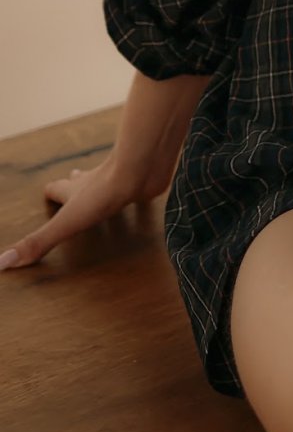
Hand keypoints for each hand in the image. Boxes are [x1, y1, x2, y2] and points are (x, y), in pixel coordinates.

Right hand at [0, 155, 172, 273]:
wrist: (139, 168)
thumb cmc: (102, 194)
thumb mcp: (66, 223)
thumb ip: (38, 243)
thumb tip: (2, 263)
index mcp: (73, 190)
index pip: (56, 188)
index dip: (51, 192)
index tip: (47, 195)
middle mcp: (93, 182)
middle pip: (79, 181)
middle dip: (75, 186)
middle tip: (73, 192)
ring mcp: (118, 180)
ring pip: (107, 182)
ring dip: (104, 188)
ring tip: (105, 197)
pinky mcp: (140, 183)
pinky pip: (135, 188)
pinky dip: (134, 194)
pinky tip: (140, 200)